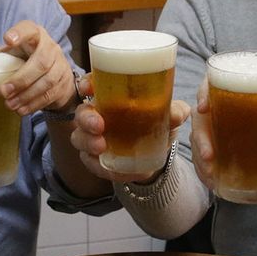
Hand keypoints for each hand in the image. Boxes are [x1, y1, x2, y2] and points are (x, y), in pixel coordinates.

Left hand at [0, 21, 77, 114]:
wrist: (57, 73)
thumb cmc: (28, 59)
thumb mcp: (13, 54)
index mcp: (35, 35)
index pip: (29, 29)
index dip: (20, 33)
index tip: (7, 40)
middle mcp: (51, 47)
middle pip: (41, 61)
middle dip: (22, 78)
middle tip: (3, 91)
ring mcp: (61, 65)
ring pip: (48, 81)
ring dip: (27, 95)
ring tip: (10, 105)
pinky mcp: (64, 83)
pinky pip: (51, 94)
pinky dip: (35, 104)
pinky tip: (22, 110)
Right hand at [69, 72, 190, 183]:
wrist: (158, 151)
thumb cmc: (158, 122)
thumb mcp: (169, 115)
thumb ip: (174, 111)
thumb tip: (177, 114)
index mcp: (110, 96)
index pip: (91, 85)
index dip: (86, 84)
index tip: (88, 88)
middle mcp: (97, 115)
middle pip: (82, 113)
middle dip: (86, 118)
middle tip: (98, 125)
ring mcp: (92, 138)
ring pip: (79, 138)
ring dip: (88, 142)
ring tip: (101, 147)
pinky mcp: (95, 160)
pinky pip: (92, 164)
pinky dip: (102, 168)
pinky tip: (117, 171)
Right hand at [189, 78, 256, 202]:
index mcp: (240, 94)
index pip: (214, 84)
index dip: (203, 92)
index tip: (204, 108)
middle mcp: (223, 111)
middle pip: (201, 116)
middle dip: (200, 135)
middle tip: (209, 156)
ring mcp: (216, 132)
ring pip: (198, 138)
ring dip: (199, 156)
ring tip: (210, 173)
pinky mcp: (214, 152)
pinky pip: (201, 157)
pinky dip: (202, 169)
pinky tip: (210, 180)